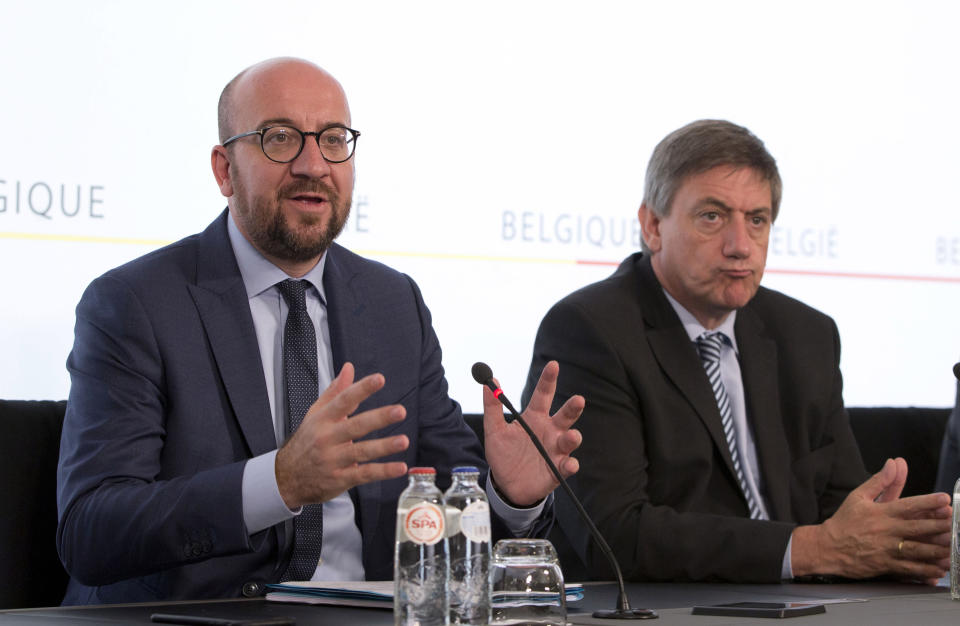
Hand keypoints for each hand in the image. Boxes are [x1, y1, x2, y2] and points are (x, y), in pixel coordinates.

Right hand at [275, 362, 409, 508]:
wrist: (286, 477)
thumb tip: (349, 368)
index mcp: (323, 419)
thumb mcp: (316, 414)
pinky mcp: (340, 478)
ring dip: (384, 446)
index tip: (379, 379)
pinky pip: (364, 474)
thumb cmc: (306, 441)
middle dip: (379, 418)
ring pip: (362, 451)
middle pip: (356, 426)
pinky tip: (399, 467)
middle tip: (400, 411)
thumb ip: (335, 391)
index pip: (343, 400)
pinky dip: (382, 471)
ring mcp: (334, 460)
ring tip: (403, 441)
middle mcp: (328, 438)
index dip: (362, 389)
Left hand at [483, 360, 583, 506]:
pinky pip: (567, 466)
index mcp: (534, 418)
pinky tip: (569, 464)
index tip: (553, 364)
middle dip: (573, 407)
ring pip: (569, 440)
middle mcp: (549, 431)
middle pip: (565, 415)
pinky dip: (570, 465)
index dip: (549, 380)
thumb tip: (489, 382)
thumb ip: (492, 407)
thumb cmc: (504, 454)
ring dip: (572, 437)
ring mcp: (555, 450)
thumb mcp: (494, 430)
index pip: (544, 394)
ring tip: (570, 435)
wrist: (506, 485)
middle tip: (579, 399)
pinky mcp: (557, 470)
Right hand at [791, 458, 951, 581]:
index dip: (928, 502)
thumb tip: (894, 463)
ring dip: (938, 550)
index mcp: (881, 513)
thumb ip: (880, 481)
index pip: (909, 505)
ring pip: (918, 550)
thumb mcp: (858, 496)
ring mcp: (887, 550)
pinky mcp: (886, 566)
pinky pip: (910, 569)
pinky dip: (926, 570)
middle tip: (954, 524)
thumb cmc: (844, 521)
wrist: (827, 548)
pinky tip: (939, 569)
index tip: (945, 500)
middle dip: (940, 526)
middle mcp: (886, 531)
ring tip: (953, 548)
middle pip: (918, 528)